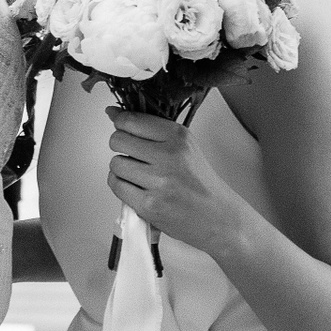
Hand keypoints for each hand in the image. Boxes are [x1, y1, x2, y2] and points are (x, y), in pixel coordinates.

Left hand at [105, 108, 242, 256]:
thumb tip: (113, 112)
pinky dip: (122, 186)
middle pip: (118, 140)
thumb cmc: (200, 183)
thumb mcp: (185, 146)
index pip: (132, 120)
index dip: (120, 122)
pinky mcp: (149, 205)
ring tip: (138, 174)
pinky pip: (117, 186)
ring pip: (115, 164)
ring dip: (122, 169)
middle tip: (133, 154)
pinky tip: (137, 188)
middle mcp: (169, 156)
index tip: (120, 124)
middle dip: (120, 146)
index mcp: (178, 137)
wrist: (217, 217)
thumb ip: (152, 129)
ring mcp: (158, 182)